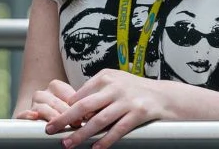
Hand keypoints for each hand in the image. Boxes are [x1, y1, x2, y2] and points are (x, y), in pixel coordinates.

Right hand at [14, 79, 81, 126]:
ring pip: (40, 107)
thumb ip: (82, 106)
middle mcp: (43, 94)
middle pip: (54, 101)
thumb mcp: (75, 106)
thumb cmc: (67, 113)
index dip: (75, 104)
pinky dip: (27, 116)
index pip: (65, 92)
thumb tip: (94, 112)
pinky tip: (34, 117)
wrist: (49, 116)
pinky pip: (22, 114)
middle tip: (77, 123)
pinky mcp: (23, 116)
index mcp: (55, 87)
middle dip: (66, 113)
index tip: (85, 115)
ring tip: (60, 124)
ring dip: (52, 116)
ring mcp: (33, 105)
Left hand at [45, 69, 174, 148]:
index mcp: (105, 77)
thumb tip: (74, 107)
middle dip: (65, 120)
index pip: (80, 95)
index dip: (66, 110)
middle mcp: (114, 86)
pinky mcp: (139, 112)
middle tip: (50, 130)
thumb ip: (97, 92)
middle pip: (84, 106)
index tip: (54, 121)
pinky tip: (96, 148)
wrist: (167, 96)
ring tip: (69, 143)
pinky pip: (118, 129)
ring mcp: (127, 100)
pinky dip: (106, 140)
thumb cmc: (137, 92)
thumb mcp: (116, 83)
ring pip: (99, 120)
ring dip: (81, 134)